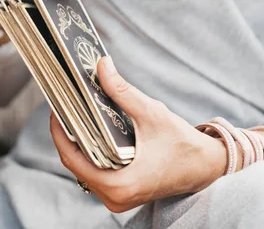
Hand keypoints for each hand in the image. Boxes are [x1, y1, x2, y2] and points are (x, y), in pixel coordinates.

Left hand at [50, 56, 227, 212]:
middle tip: (64, 104)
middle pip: (75, 161)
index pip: (72, 158)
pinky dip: (91, 149)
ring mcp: (117, 197)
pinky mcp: (121, 192)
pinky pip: (95, 170)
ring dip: (78, 140)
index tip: (56, 107)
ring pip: (84, 166)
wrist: (206, 166)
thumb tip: (101, 66)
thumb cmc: (183, 144)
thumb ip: (122, 91)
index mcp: (119, 184)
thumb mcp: (151, 113)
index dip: (59, 131)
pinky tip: (90, 127)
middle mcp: (114, 197)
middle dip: (68, 132)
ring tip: (75, 113)